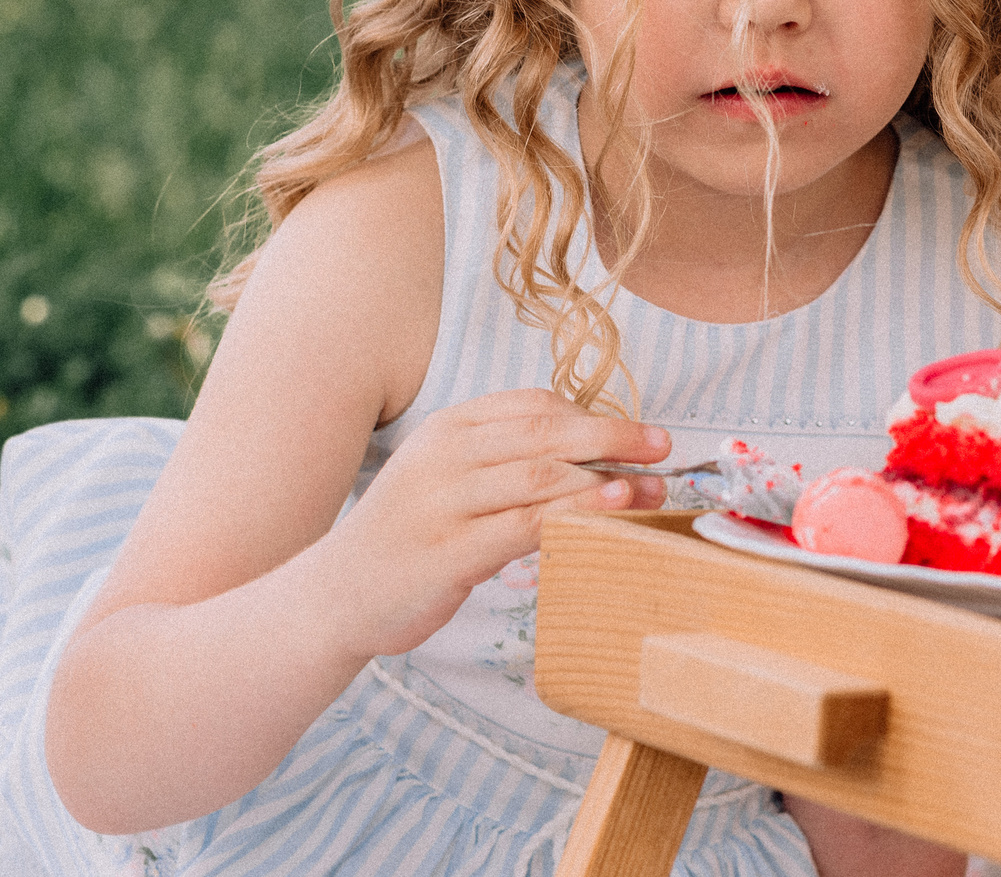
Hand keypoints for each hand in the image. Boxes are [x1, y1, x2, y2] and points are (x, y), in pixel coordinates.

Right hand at [317, 389, 669, 660]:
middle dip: (614, 436)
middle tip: (665, 448)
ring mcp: (443, 501)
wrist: (335, 596)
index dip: (596, 415)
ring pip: (542, 475)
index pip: (535, 405)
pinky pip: (525, 524)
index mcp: (449, 428)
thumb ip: (507, 462)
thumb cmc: (410, 538)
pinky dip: (576, 515)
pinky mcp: (447, 551)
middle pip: (547, 432)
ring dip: (606, 480)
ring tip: (650, 489)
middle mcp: (445, 455)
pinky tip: (611, 513)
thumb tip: (597, 458)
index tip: (643, 434)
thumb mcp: (449, 480)